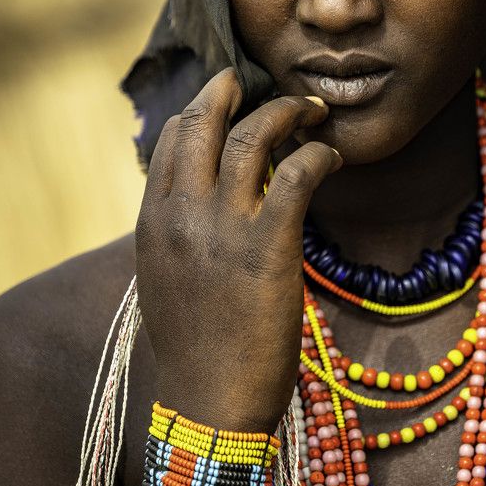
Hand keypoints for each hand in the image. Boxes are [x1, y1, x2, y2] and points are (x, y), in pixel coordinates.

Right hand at [135, 67, 341, 433]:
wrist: (209, 404)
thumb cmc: (193, 345)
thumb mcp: (163, 278)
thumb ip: (175, 230)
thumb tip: (197, 196)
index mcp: (154, 219)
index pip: (173, 137)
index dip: (203, 109)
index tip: (229, 102)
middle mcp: (182, 213)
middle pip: (204, 121)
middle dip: (232, 88)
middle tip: (259, 81)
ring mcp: (224, 227)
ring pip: (253, 135)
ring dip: (286, 111)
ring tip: (311, 110)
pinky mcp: (269, 246)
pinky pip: (297, 173)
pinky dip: (318, 154)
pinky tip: (332, 157)